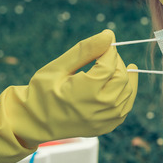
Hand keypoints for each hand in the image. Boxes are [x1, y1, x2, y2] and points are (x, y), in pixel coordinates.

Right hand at [0, 30, 138, 162]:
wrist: (34, 122)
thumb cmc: (42, 91)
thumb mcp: (58, 67)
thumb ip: (84, 50)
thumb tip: (109, 35)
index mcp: (84, 93)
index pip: (109, 64)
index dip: (109, 50)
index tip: (103, 43)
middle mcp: (99, 109)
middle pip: (122, 78)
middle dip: (117, 62)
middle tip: (104, 55)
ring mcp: (105, 121)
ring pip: (128, 92)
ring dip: (124, 76)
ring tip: (111, 66)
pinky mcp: (107, 127)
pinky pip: (126, 106)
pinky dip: (125, 92)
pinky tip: (117, 82)